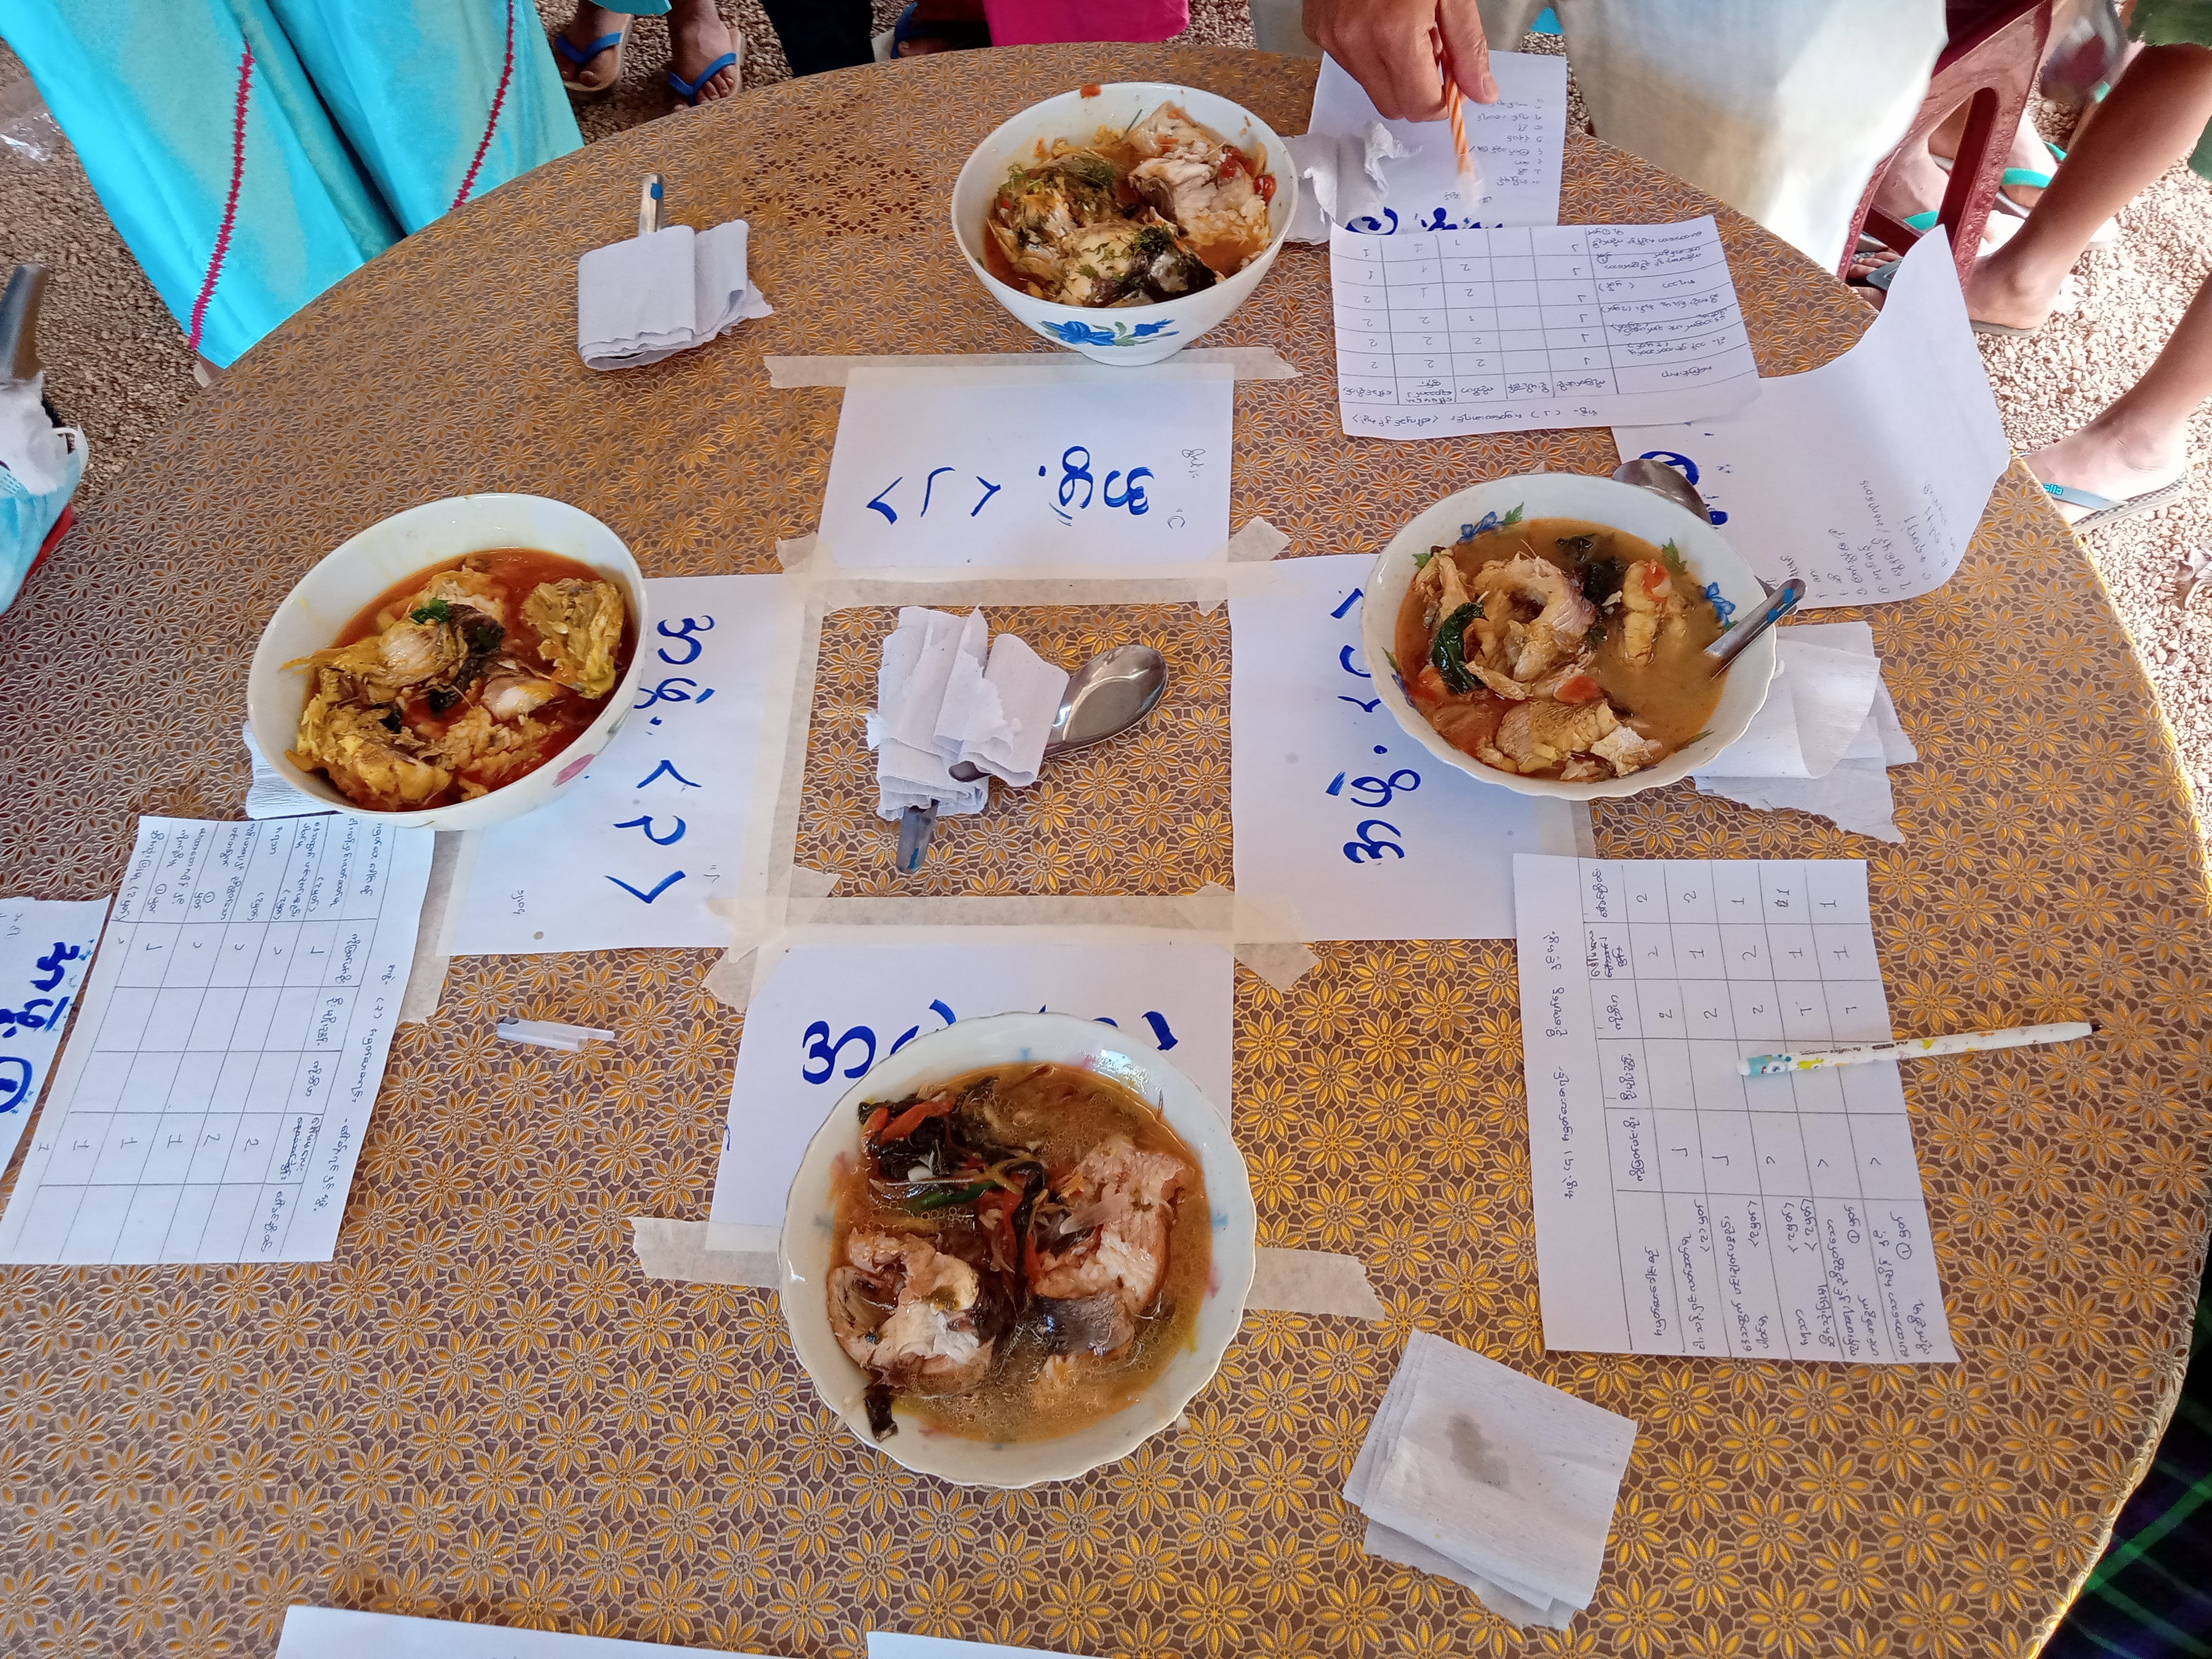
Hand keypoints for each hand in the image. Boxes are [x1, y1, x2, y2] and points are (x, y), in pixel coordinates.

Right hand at [1303, 0, 1497, 121]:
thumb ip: (1467, 47)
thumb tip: (1480, 91)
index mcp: (1393, 32)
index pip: (1420, 106)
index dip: (1441, 101)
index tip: (1452, 84)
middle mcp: (1356, 41)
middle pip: (1393, 105)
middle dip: (1417, 90)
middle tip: (1432, 52)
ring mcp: (1332, 37)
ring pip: (1371, 85)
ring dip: (1393, 70)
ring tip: (1405, 26)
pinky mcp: (1318, 29)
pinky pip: (1350, 62)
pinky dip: (1370, 52)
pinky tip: (1380, 19)